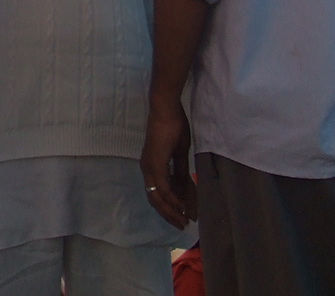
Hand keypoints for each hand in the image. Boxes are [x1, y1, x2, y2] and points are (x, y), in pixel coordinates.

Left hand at [140, 96, 196, 228]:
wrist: (166, 108)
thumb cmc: (173, 126)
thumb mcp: (180, 153)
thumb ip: (182, 172)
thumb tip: (187, 190)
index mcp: (152, 166)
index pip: (159, 193)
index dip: (171, 207)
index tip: (184, 216)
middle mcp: (147, 168)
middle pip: (155, 199)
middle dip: (170, 214)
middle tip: (184, 225)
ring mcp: (149, 166)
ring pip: (157, 197)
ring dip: (171, 210)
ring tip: (184, 220)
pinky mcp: (154, 163)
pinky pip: (161, 187)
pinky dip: (171, 199)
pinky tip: (181, 206)